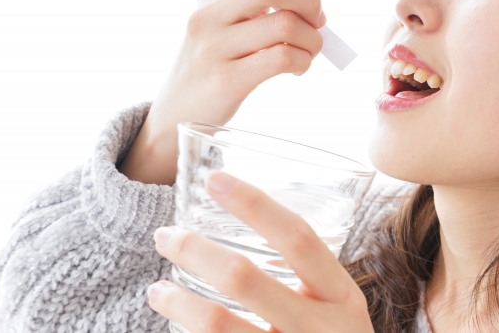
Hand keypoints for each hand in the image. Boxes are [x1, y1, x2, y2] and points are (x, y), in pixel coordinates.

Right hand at [119, 0, 325, 184]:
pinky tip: (297, 69)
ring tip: (308, 52)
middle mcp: (207, 15)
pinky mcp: (226, 81)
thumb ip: (258, 11)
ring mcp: (214, 48)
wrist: (175, 114)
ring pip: (283, 24)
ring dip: (311, 39)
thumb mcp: (222, 26)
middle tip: (317, 24)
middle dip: (309, 2)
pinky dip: (302, 61)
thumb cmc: (212, 68)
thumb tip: (317, 13)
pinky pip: (281, 59)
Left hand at [147, 171, 373, 332]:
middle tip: (165, 236)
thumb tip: (245, 226)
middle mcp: (321, 329)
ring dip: (178, 301)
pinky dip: (188, 331)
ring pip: (219, 324)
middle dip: (195, 251)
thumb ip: (305, 278)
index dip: (255, 205)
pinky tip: (176, 321)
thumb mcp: (334, 308)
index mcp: (341, 297)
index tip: (215, 180)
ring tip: (157, 289)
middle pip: (245, 279)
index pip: (298, 238)